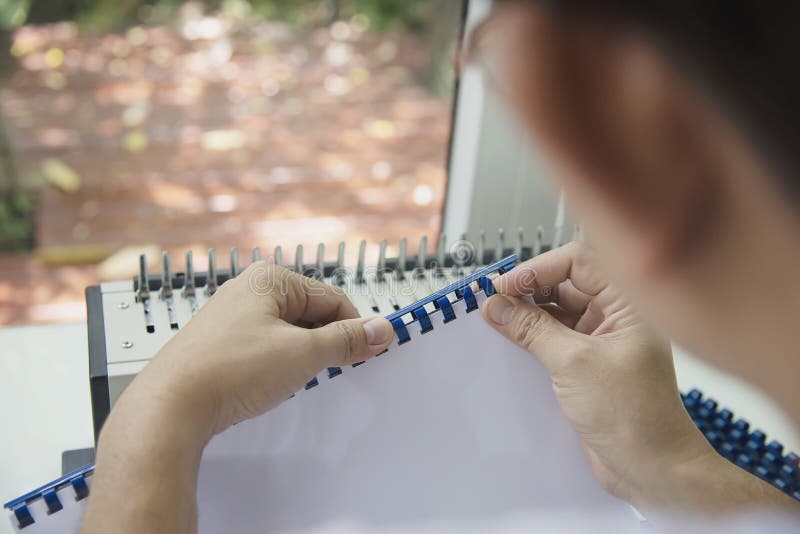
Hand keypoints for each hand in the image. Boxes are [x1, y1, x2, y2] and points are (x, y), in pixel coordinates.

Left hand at [127, 261, 395, 438]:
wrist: (171, 407)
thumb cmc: (227, 370)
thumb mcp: (302, 354)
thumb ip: (346, 340)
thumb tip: (379, 329)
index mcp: (270, 280)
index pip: (333, 299)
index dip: (354, 328)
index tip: (369, 352)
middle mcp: (248, 291)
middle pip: (311, 315)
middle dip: (325, 344)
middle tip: (330, 370)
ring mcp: (232, 319)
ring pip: (288, 334)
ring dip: (302, 357)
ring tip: (291, 379)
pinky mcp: (222, 345)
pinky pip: (266, 349)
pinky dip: (277, 366)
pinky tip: (269, 384)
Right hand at [481, 242, 793, 513]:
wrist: (653, 470)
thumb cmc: (636, 418)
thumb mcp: (574, 364)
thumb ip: (532, 330)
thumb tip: (498, 306)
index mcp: (628, 305)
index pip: (578, 264)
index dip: (537, 269)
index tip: (504, 285)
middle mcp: (616, 317)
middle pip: (564, 285)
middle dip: (528, 290)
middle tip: (493, 301)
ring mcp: (602, 341)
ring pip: (556, 312)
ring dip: (526, 315)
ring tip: (496, 321)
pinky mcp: (588, 365)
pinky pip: (554, 339)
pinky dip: (531, 338)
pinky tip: (509, 342)